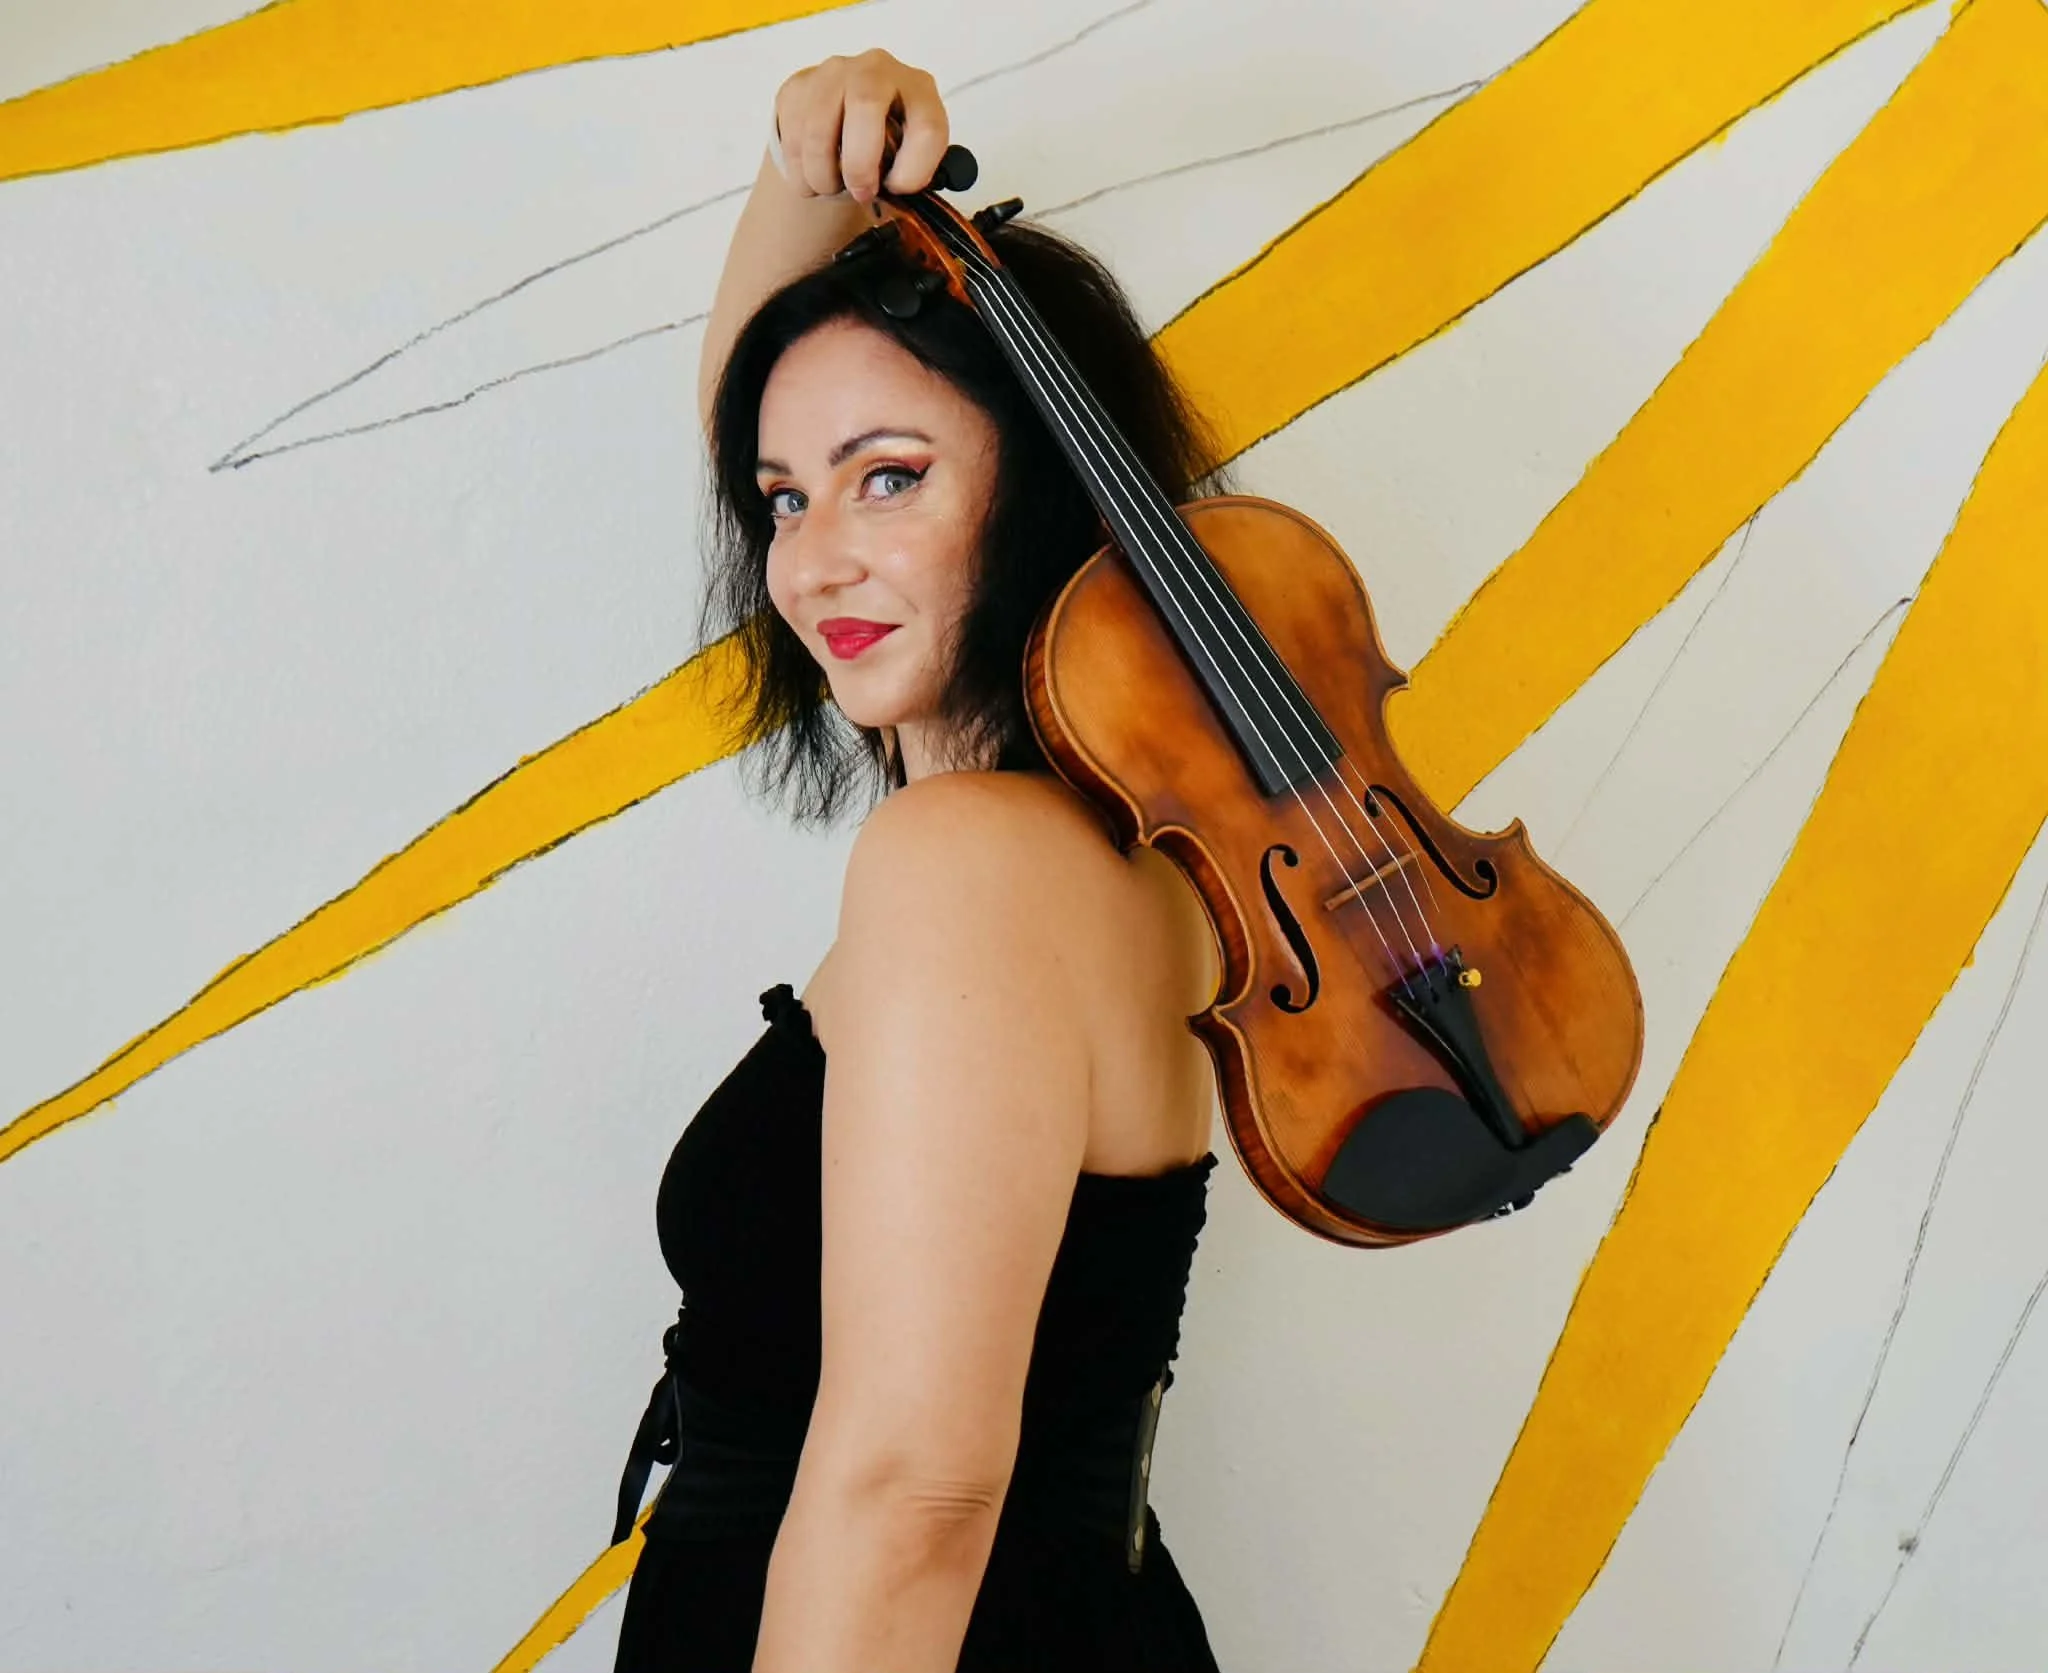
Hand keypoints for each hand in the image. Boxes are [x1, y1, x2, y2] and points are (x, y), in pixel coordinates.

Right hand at [772, 49, 949, 204]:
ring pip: (818, 128)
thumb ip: (913, 171)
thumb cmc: (886, 147)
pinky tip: (812, 177)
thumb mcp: (911, 156)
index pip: (927, 125)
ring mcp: (833, 73)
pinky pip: (792, 137)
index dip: (914, 168)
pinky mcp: (798, 88)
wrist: (843, 121)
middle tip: (860, 193)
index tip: (898, 189)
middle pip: (866, 104)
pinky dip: (800, 173)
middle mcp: (877, 69)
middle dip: (859, 163)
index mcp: (918, 89)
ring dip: (823, 174)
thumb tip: (898, 191)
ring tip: (831, 188)